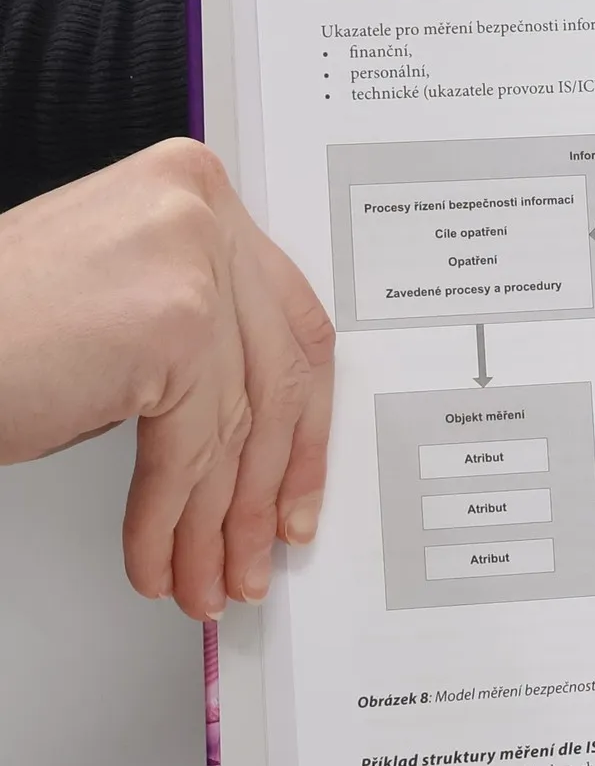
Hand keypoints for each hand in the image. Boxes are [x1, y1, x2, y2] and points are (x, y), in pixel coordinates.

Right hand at [0, 139, 334, 619]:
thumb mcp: (120, 310)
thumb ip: (199, 338)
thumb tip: (264, 433)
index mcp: (193, 190)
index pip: (290, 325)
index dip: (303, 423)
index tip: (298, 485)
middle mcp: (198, 210)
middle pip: (273, 379)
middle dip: (263, 487)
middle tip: (256, 549)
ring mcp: (189, 260)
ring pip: (235, 427)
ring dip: (217, 523)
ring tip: (209, 575)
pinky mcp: (171, 322)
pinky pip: (189, 450)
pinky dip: (169, 520)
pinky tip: (160, 560)